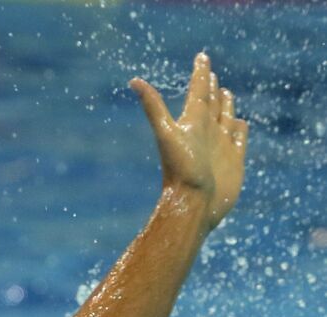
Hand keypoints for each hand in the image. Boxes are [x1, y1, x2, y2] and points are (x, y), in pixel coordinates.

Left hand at [131, 52, 248, 231]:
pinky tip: (240, 124)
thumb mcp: (166, 134)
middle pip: (210, 103)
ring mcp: (220, 145)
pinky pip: (238, 138)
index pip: (197, 92)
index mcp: (192, 123)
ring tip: (225, 93)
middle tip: (210, 73)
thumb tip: (132, 80)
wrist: (194, 204)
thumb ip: (153, 107)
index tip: (201, 56)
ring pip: (225, 118)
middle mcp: (206, 131)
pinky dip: (239, 129)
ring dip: (225, 105)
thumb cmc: (180, 171)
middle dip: (211, 88)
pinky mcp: (234, 159)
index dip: (200, 73)